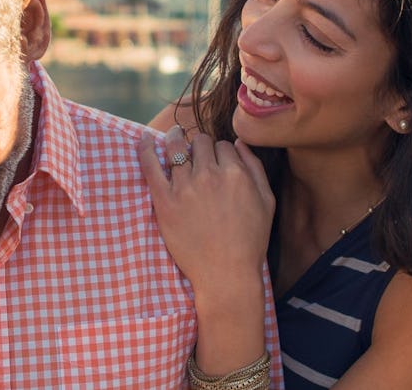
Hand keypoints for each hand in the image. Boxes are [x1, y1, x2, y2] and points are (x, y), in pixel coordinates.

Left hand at [137, 127, 274, 295]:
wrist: (226, 273)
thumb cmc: (250, 241)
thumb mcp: (267, 201)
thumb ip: (255, 167)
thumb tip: (238, 142)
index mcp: (236, 173)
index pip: (223, 145)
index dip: (220, 152)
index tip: (217, 162)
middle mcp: (210, 175)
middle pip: (200, 142)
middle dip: (200, 146)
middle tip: (197, 156)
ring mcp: (185, 187)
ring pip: (176, 147)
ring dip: (175, 140)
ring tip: (173, 137)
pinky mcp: (164, 201)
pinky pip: (150, 165)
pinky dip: (145, 148)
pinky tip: (144, 139)